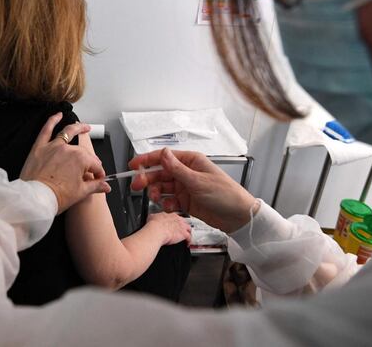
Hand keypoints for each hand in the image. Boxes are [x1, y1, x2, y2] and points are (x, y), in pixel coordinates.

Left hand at [20, 113, 109, 212]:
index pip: (94, 165)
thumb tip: (106, 186)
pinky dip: (52, 121)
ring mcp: (53, 146)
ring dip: (78, 128)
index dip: (98, 173)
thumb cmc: (56, 197)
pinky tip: (58, 115)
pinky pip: (46, 130)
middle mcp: (68, 149)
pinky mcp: (40, 147)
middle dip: (89, 160)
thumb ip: (95, 186)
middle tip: (91, 168)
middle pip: (83, 152)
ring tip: (84, 127)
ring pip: (67, 133)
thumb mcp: (81, 193)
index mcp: (80, 159)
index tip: (97, 179)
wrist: (36, 200)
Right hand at [130, 148, 256, 233]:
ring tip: (156, 198)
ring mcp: (186, 187)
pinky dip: (167, 204)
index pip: (164, 157)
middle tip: (137, 185)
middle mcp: (187, 172)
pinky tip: (170, 207)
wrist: (238, 217)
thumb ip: (177, 168)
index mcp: (191, 161)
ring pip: (163, 188)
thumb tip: (162, 153)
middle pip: (160, 173)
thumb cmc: (225, 194)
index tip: (133, 165)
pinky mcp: (186, 201)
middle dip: (148, 179)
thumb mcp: (198, 181)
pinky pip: (170, 201)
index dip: (147, 160)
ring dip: (157, 193)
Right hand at [146, 212, 191, 245]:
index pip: (176, 217)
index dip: (175, 221)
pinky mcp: (184, 234)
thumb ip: (155, 217)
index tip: (174, 224)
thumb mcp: (152, 217)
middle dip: (183, 226)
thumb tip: (152, 218)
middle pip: (184, 221)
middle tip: (181, 230)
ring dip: (188, 232)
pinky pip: (189, 237)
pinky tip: (187, 244)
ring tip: (186, 237)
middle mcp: (177, 219)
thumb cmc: (154, 225)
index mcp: (170, 215)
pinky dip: (188, 241)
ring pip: (189, 228)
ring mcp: (182, 226)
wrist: (157, 230)